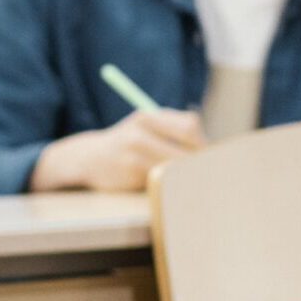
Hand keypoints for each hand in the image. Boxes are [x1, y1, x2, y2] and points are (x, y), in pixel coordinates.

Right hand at [30, 108, 204, 192]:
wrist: (88, 158)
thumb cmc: (128, 142)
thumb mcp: (147, 126)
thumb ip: (175, 131)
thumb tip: (213, 150)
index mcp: (148, 116)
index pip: (190, 126)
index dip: (201, 142)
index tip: (205, 154)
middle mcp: (140, 131)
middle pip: (185, 148)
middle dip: (196, 162)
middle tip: (203, 172)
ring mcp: (134, 152)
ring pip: (175, 167)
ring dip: (184, 175)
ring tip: (186, 179)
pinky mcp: (131, 173)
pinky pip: (162, 180)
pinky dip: (168, 183)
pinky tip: (165, 184)